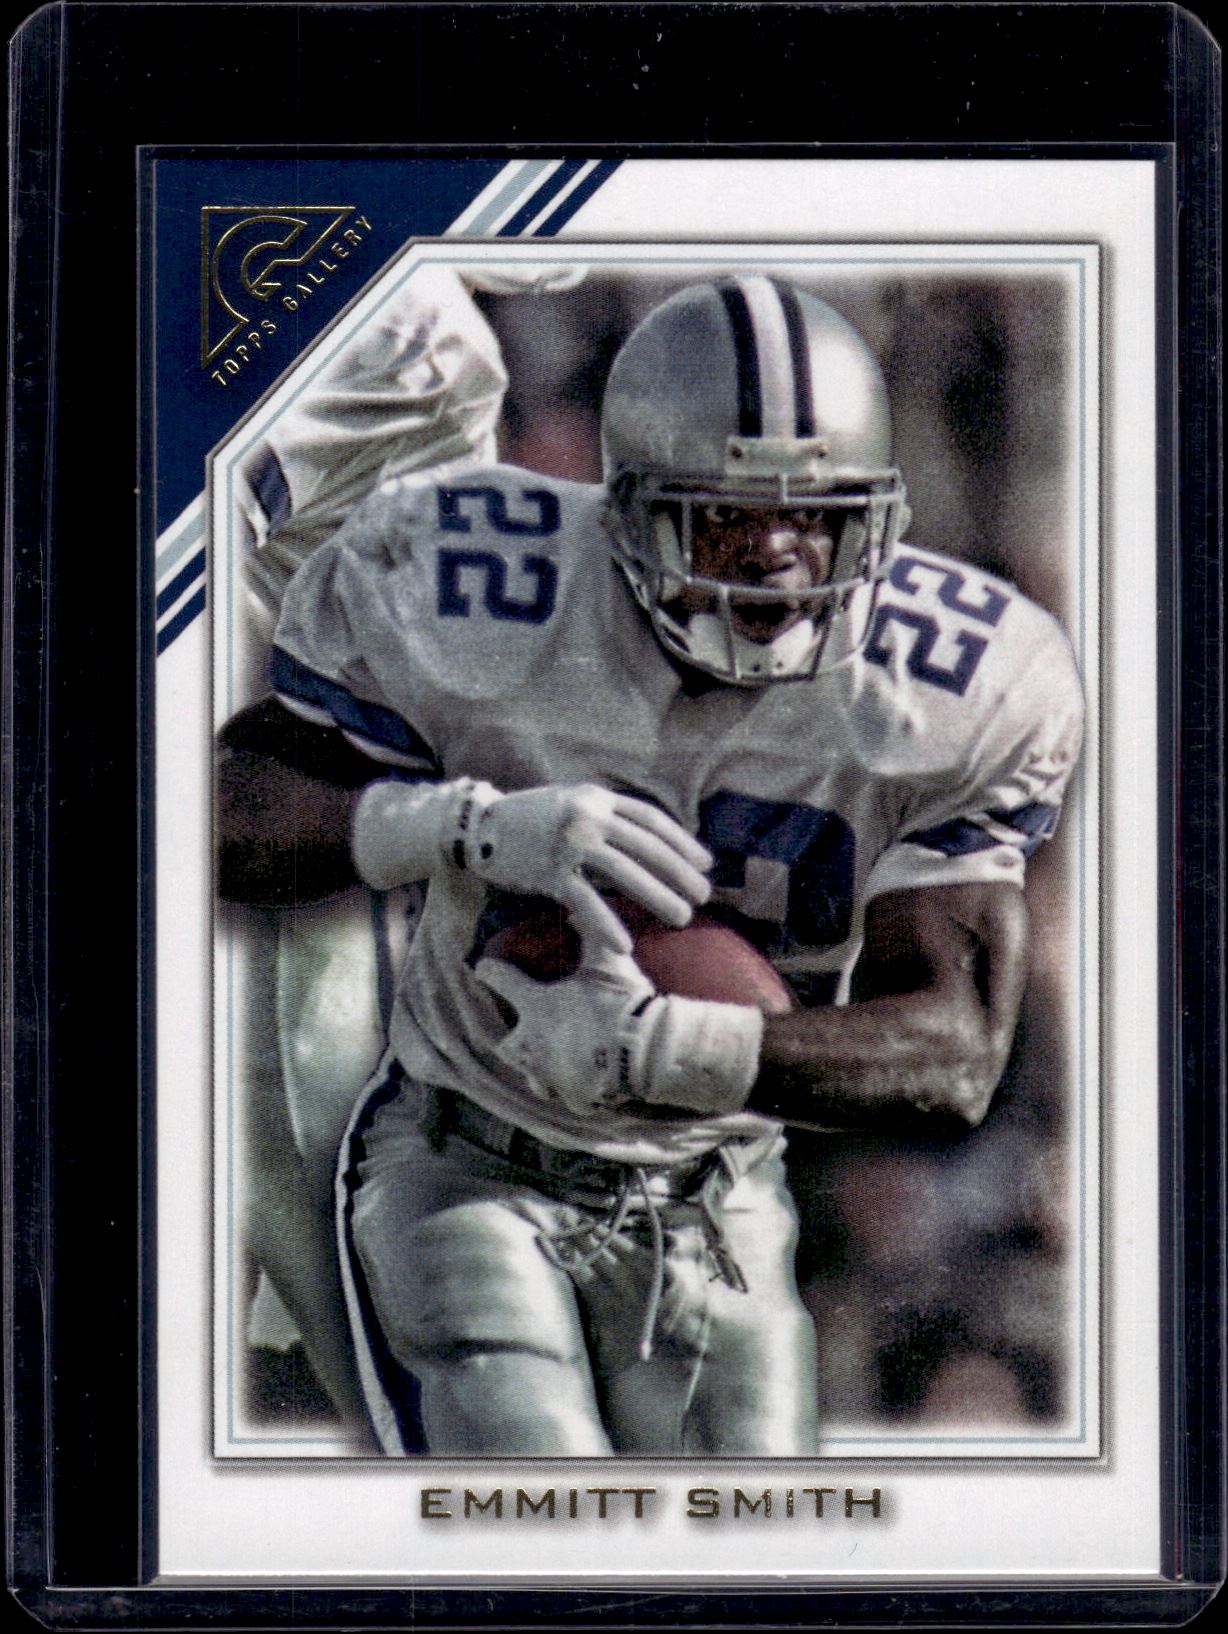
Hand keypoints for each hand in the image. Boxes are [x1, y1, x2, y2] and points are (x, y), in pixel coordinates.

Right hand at [465, 784, 711, 950]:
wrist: (478, 826)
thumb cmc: (530, 819)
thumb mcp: (573, 803)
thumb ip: (606, 817)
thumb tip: (649, 843)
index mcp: (597, 797)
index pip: (651, 819)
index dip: (682, 841)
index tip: (706, 863)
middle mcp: (587, 815)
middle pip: (645, 845)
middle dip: (679, 872)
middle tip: (704, 895)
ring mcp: (568, 842)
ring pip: (624, 872)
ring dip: (657, 896)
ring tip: (681, 917)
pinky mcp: (548, 870)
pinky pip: (584, 901)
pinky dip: (606, 924)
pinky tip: (625, 944)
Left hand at [475, 930, 762, 1117]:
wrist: (648, 1050)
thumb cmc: (623, 1000)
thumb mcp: (607, 959)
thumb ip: (590, 927)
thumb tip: (574, 900)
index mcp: (536, 1006)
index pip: (498, 980)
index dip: (490, 970)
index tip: (484, 966)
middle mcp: (534, 1045)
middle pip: (504, 1043)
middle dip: (509, 1034)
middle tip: (520, 1026)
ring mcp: (552, 1076)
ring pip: (531, 1075)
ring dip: (536, 1065)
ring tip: (547, 1057)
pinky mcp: (574, 1098)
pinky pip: (565, 1096)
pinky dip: (569, 1088)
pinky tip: (578, 1081)